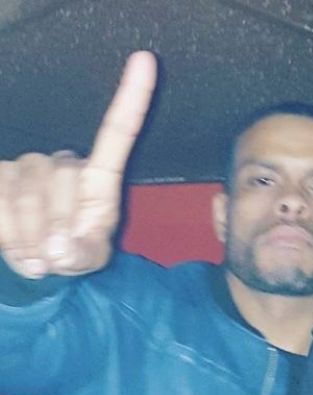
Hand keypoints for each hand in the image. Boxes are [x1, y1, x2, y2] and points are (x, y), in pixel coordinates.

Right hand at [0, 51, 156, 278]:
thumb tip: (58, 247)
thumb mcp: (88, 259)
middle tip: (56, 255)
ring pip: (25, 198)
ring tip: (38, 253)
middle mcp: (63, 162)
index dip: (132, 98)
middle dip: (56, 228)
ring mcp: (25, 166)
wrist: (37, 261)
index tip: (146, 61)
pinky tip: (18, 245)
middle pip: (60, 181)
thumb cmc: (73, 253)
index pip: (116, 133)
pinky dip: (7, 237)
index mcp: (98, 178)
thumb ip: (81, 255)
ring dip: (29, 238)